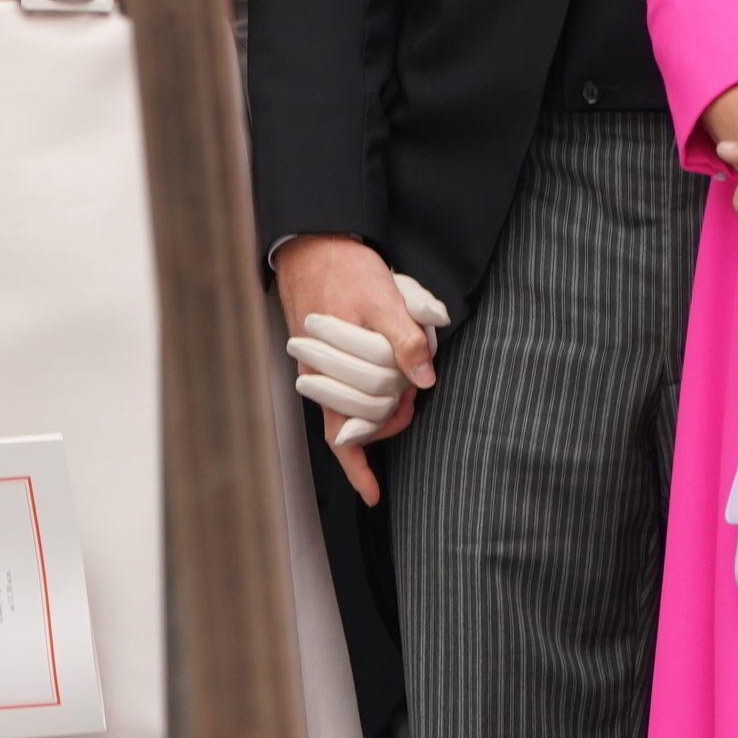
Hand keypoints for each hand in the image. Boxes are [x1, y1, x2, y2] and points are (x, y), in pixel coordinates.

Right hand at [274, 235, 439, 505]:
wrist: (314, 243)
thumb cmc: (344, 271)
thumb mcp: (383, 300)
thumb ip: (405, 340)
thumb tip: (424, 381)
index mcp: (331, 370)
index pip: (343, 435)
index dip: (360, 465)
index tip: (372, 494)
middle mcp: (321, 376)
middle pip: (356, 421)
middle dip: (387, 422)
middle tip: (412, 404)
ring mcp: (322, 367)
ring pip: (352, 406)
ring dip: (379, 408)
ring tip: (404, 395)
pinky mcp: (326, 355)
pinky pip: (345, 389)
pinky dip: (365, 399)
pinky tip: (378, 397)